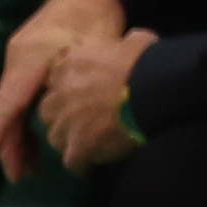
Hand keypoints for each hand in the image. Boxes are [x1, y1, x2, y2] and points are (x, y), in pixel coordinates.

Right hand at [0, 0, 126, 176]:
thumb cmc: (97, 19)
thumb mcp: (94, 52)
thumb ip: (74, 86)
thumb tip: (64, 123)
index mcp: (30, 57)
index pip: (7, 102)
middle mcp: (14, 59)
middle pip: (6, 108)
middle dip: (9, 144)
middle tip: (19, 176)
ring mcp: (16, 59)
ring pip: (11, 104)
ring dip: (18, 135)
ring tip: (29, 167)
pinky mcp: (24, 61)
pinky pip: (17, 95)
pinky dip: (22, 119)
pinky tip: (32, 141)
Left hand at [39, 31, 154, 172]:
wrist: (158, 88)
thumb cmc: (150, 61)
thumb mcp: (134, 41)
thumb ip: (121, 44)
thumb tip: (129, 42)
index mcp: (70, 63)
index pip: (54, 79)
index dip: (65, 90)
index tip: (78, 95)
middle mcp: (61, 92)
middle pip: (47, 111)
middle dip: (61, 117)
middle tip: (81, 122)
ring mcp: (67, 121)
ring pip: (55, 137)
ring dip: (69, 141)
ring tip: (87, 144)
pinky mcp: (78, 146)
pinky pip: (71, 162)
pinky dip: (80, 165)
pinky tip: (90, 165)